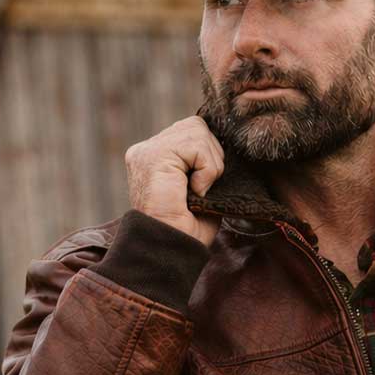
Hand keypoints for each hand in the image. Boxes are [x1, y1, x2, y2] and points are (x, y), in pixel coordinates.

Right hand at [124, 115, 224, 246]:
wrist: (172, 249)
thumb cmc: (188, 229)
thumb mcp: (204, 190)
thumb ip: (207, 164)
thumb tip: (227, 145)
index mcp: (156, 156)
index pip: (192, 131)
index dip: (209, 154)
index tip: (206, 185)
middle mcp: (147, 149)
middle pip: (196, 125)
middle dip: (212, 156)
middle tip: (205, 187)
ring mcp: (147, 151)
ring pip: (198, 131)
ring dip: (210, 165)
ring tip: (199, 190)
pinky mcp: (153, 156)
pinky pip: (196, 145)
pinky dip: (207, 169)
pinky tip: (196, 190)